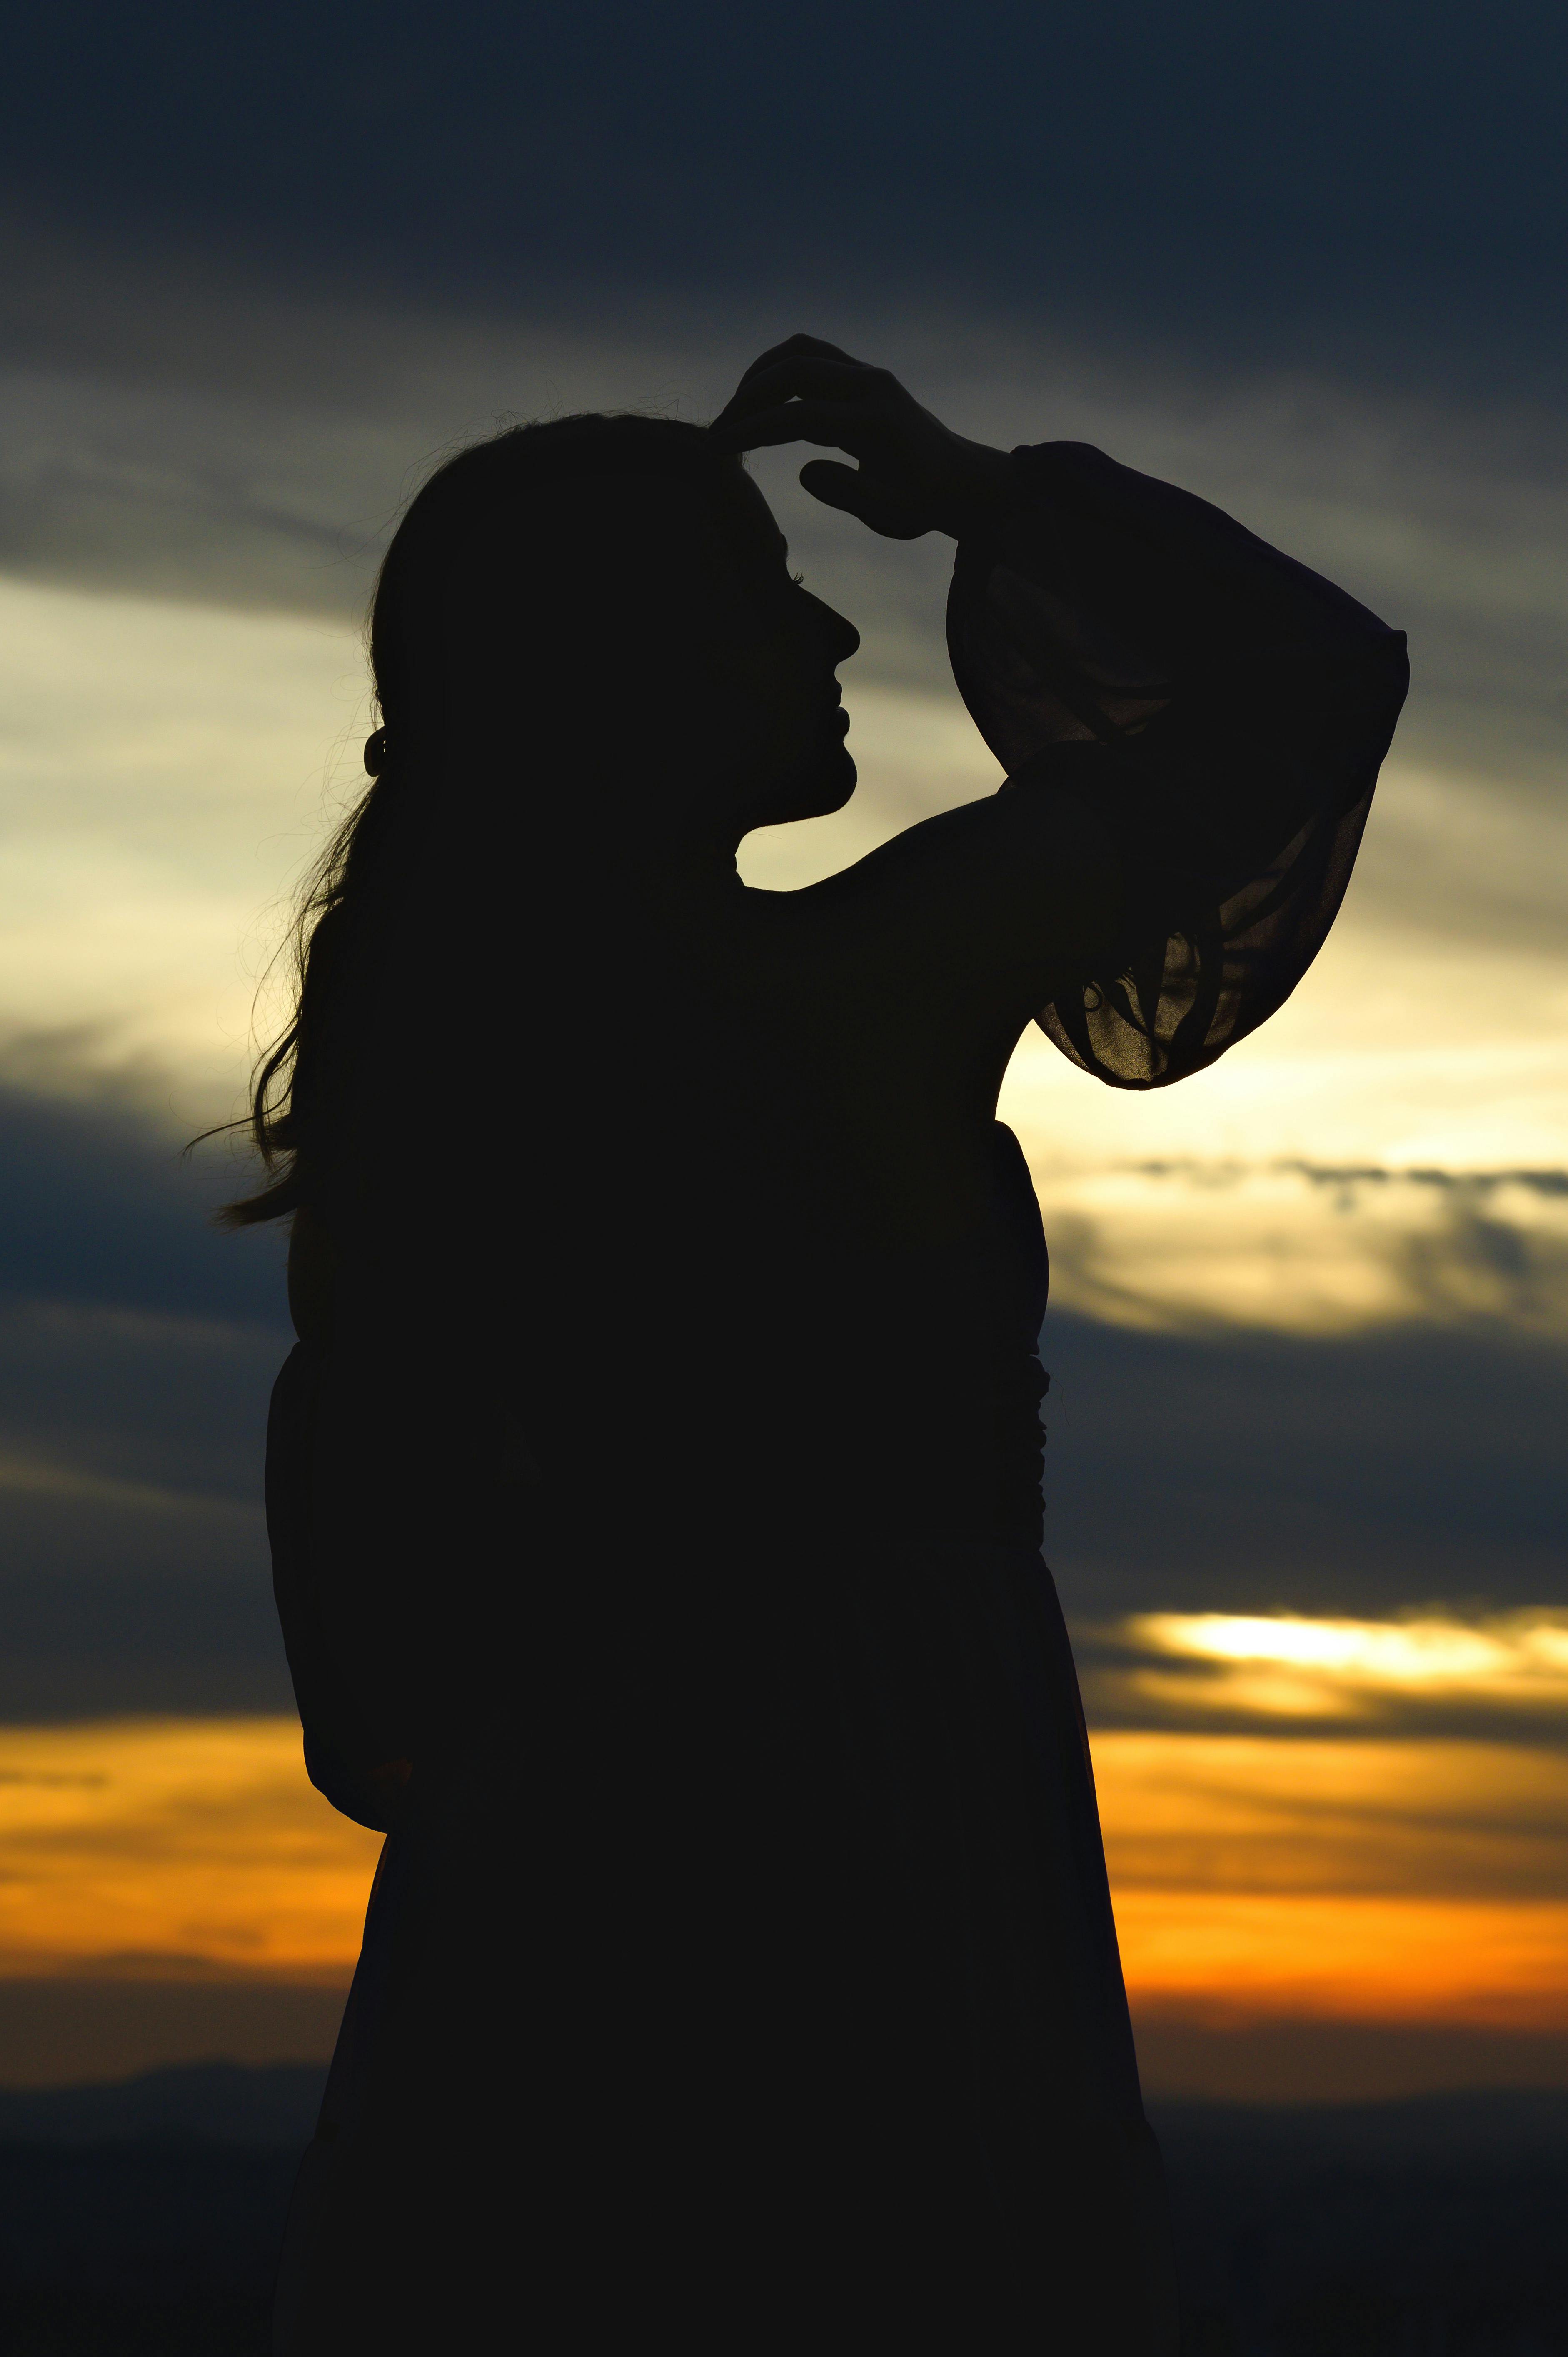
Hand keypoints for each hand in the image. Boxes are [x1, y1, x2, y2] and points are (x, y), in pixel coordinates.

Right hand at [709, 335, 1011, 540]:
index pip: (800, 416)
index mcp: (876, 422)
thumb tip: (805, 473)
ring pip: (802, 351)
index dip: (754, 430)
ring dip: (762, 374)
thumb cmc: (924, 503)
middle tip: (719, 431)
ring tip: (736, 411)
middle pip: (795, 370)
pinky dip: (780, 371)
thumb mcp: (893, 515)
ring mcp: (868, 374)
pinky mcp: (862, 374)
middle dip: (749, 397)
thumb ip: (851, 494)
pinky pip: (813, 356)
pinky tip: (763, 403)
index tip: (719, 449)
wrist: (960, 478)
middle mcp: (872, 386)